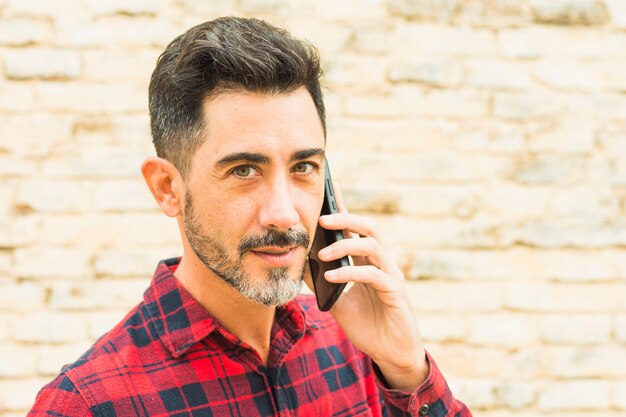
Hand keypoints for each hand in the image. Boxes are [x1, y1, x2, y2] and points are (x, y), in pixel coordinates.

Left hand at [315, 183, 428, 391]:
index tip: (330, 189)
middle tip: (322, 220)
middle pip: (370, 229)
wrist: (390, 352)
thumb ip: (323, 282)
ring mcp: (391, 276)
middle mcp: (383, 263)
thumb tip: (300, 263)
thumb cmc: (366, 323)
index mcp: (369, 261)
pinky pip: (374, 275)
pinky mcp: (395, 293)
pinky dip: (350, 272)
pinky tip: (332, 277)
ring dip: (345, 246)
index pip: (357, 229)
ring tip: (322, 254)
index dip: (344, 209)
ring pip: (374, 246)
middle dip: (347, 219)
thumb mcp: (337, 300)